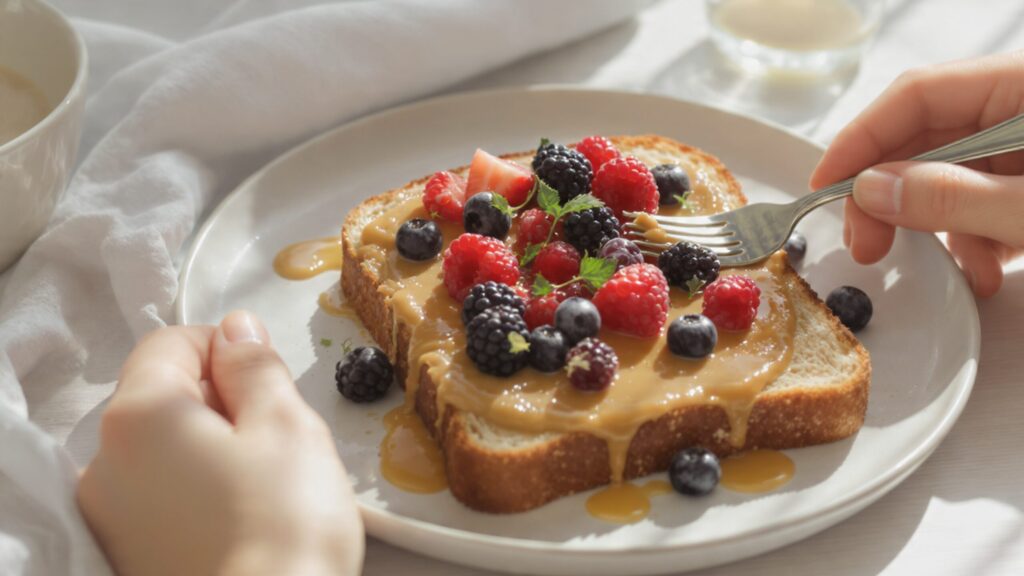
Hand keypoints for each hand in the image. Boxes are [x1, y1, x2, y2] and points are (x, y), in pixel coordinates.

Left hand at [77, 311, 362, 575]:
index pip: (170, 343)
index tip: (268, 379)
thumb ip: (255, 367)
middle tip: (278, 437)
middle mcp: (104, 463)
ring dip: (211, 447)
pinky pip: (159, 496)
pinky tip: (241, 518)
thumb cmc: (286, 524)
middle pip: (161, 396)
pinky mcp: (127, 556)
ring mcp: (109, 516)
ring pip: (163, 449)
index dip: (225, 347)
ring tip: (265, 485)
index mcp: (139, 416)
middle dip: (220, 401)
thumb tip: (236, 330)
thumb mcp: (286, 425)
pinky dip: (196, 491)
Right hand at [811, 50, 1023, 296]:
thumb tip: (872, 190)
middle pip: (927, 138)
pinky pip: (983, 202)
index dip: (862, 139)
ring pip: (950, 177)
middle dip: (890, 195)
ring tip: (936, 268)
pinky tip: (982, 270)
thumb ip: (952, 197)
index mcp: (1022, 86)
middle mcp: (1018, 111)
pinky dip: (973, 239)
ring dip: (933, 226)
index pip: (917, 95)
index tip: (823, 185)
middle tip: (865, 243)